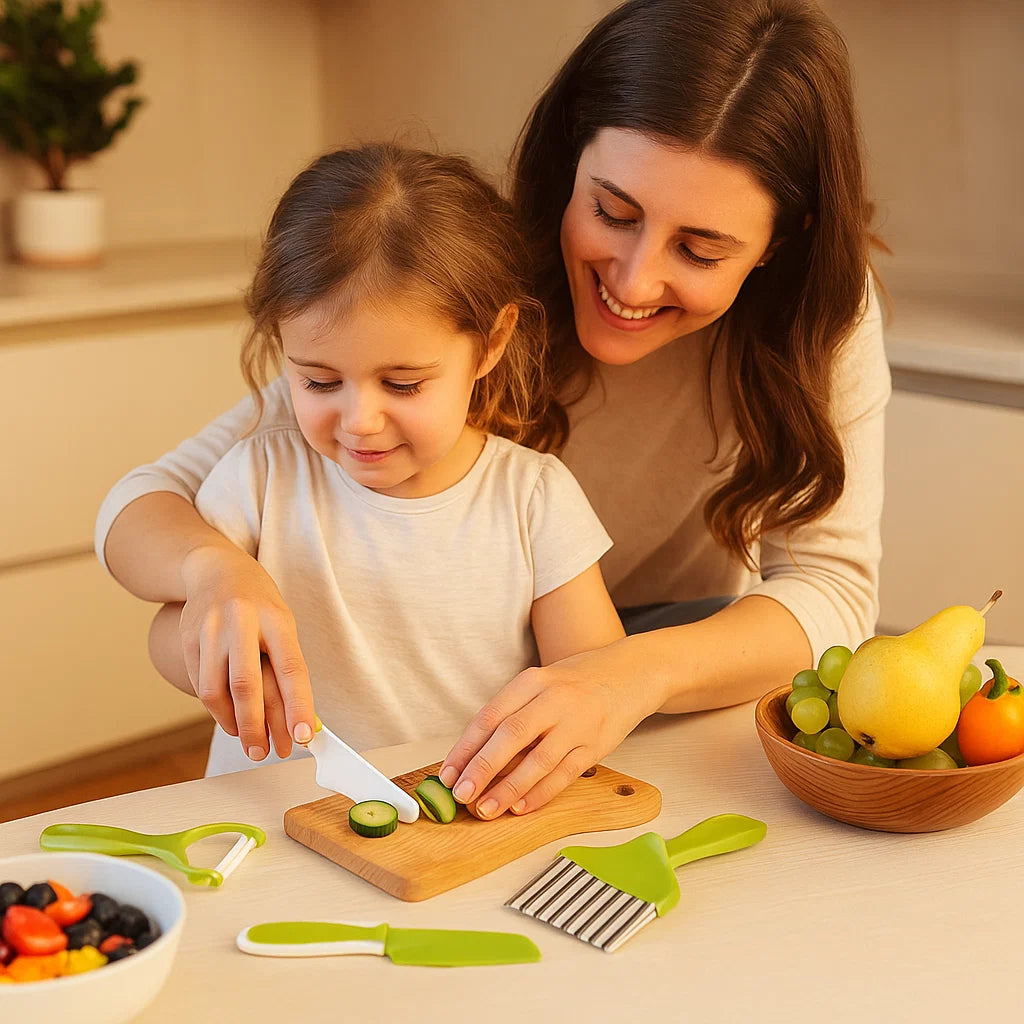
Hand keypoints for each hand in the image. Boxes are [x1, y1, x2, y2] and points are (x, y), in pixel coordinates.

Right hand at [178, 543, 314, 761]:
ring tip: (250, 743)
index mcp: (276, 618)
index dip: (299, 706)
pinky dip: (218, 711)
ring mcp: (210, 630)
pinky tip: (231, 721)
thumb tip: (298, 719)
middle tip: (267, 753)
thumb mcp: (282, 626)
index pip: (290, 668)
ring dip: (234, 725)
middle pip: (247, 685)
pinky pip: (201, 686)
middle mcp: (242, 622)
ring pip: (217, 691)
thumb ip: (286, 668)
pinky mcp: (188, 640)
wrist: (218, 571)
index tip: (305, 736)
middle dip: (258, 727)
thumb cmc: (260, 605)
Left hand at [438, 641, 661, 818]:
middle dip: (482, 768)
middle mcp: (554, 699)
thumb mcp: (540, 684)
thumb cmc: (575, 683)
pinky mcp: (596, 745)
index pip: (490, 716)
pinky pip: (565, 774)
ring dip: (509, 788)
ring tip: (486, 809)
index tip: (448, 774)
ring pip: (538, 760)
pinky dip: (541, 793)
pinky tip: (521, 807)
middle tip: (461, 795)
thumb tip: (471, 756)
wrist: (630, 674)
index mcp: (532, 681)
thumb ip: (511, 713)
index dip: (466, 747)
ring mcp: (578, 724)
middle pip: (511, 736)